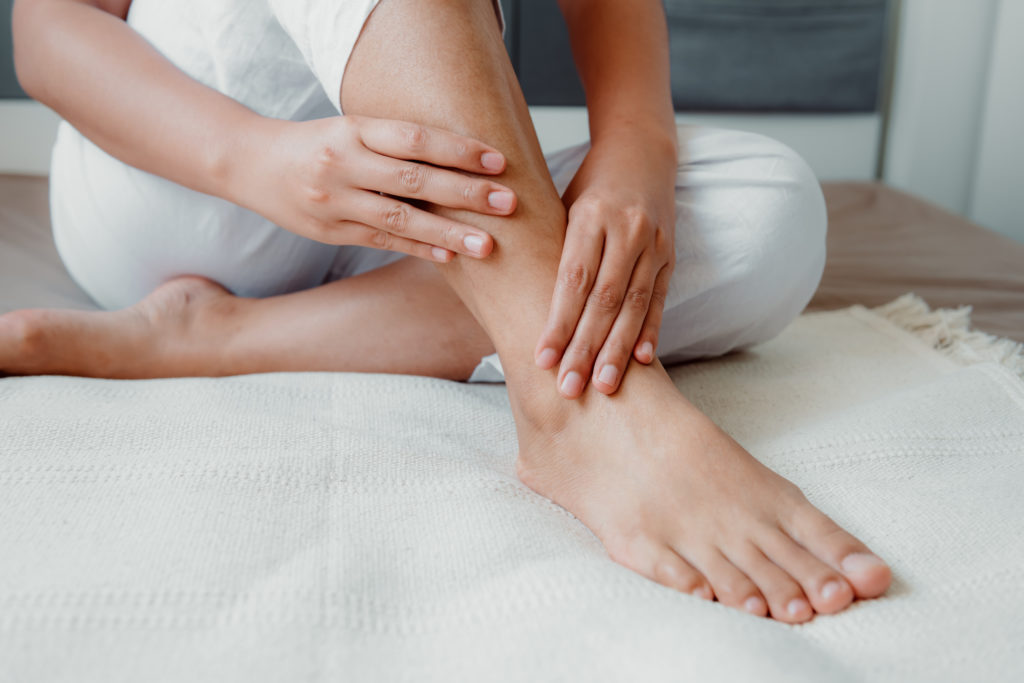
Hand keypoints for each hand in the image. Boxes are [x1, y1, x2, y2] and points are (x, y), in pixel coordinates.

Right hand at [230, 114, 516, 261]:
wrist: (253, 164)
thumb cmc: (318, 144)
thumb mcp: (352, 128)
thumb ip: (397, 143)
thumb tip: (463, 158)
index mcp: (353, 129)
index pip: (415, 138)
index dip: (458, 149)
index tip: (498, 161)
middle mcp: (344, 163)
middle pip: (414, 179)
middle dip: (465, 192)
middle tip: (507, 203)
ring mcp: (335, 201)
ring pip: (400, 219)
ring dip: (447, 233)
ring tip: (486, 245)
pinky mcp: (330, 232)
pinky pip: (381, 242)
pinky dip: (417, 249)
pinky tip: (449, 257)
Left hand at [534, 132, 676, 396]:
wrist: (640, 152)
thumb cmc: (586, 186)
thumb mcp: (559, 205)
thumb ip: (546, 248)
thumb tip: (510, 300)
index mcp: (591, 215)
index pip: (573, 279)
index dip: (558, 322)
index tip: (541, 359)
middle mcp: (626, 229)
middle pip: (604, 299)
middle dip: (586, 348)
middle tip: (569, 388)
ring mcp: (654, 243)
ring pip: (634, 305)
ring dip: (618, 350)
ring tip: (605, 387)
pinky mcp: (670, 255)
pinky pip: (658, 298)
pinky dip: (650, 331)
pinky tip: (641, 361)